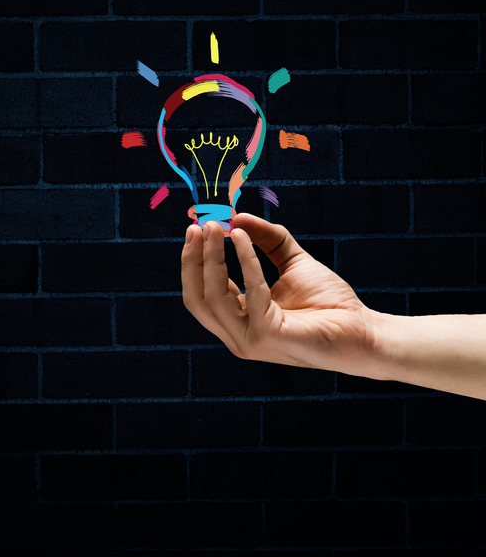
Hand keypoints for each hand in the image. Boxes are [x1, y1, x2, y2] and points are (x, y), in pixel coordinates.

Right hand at [181, 213, 380, 377]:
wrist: (363, 331)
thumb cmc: (329, 303)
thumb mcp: (291, 263)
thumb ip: (266, 240)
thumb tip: (238, 217)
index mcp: (237, 322)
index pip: (200, 293)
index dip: (194, 260)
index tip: (197, 228)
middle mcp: (236, 336)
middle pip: (195, 297)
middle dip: (192, 259)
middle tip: (199, 226)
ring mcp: (249, 339)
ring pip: (211, 296)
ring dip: (210, 258)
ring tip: (216, 227)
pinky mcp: (267, 335)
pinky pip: (249, 291)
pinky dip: (244, 260)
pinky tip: (242, 238)